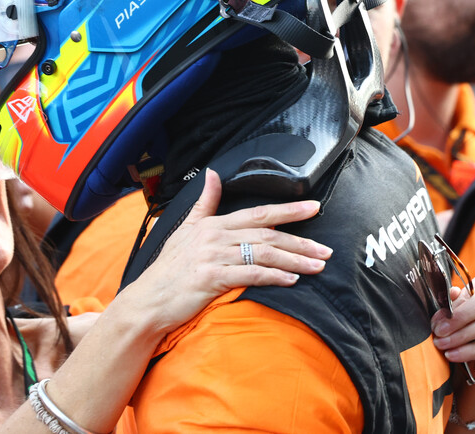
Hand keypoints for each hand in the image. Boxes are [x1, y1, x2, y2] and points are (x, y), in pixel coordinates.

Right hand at [120, 169, 330, 335]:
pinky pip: (251, 275)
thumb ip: (204, 202)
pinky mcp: (212, 278)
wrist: (148, 300)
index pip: (258, 213)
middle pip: (267, 234)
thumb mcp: (184, 228)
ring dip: (294, 260)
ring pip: (264, 254)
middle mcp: (215, 237)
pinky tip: (292, 280)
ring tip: (317, 266)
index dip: (288, 210)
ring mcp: (213, 257)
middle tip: (326, 248)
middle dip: (300, 240)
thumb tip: (212, 173)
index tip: (314, 207)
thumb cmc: (169, 269)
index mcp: (212, 224)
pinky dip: (274, 277)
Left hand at [431, 272, 474, 384]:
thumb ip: (453, 300)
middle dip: (459, 317)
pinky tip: (452, 355)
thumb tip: (451, 294)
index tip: (436, 319)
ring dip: (462, 336)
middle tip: (439, 331)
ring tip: (441, 344)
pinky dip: (468, 351)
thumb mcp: (456, 308)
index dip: (454, 303)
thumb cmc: (465, 322)